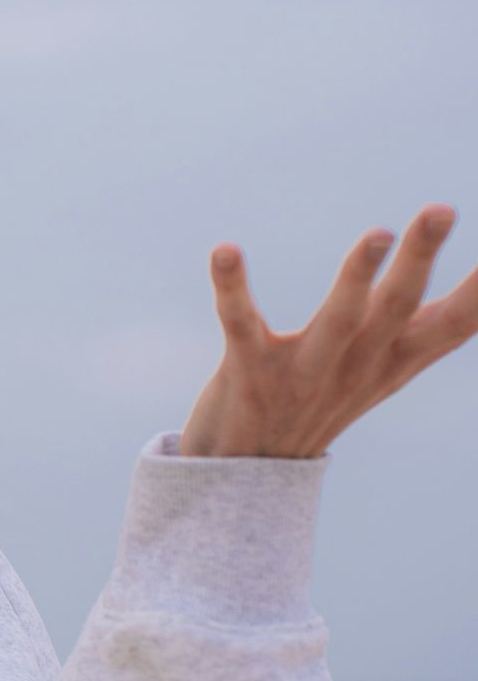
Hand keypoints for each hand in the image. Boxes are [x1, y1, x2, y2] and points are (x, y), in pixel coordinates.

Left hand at [178, 203, 473, 457]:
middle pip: (397, 306)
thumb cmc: (324, 401)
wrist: (247, 471)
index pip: (456, 324)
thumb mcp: (387, 368)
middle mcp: (356, 367)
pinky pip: (240, 324)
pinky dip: (232, 287)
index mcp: (393, 360)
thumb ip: (434, 328)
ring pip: (337, 320)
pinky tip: (225, 250)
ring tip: (377, 234)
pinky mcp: (248, 373)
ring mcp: (303, 373)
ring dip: (357, 276)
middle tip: (442, 209)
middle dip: (420, 258)